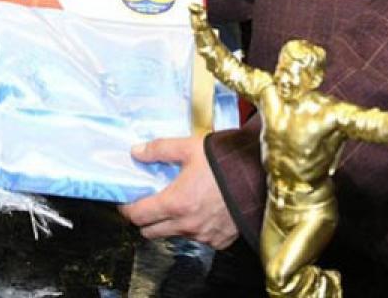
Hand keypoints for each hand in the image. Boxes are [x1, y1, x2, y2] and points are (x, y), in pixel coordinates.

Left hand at [119, 135, 237, 246]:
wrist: (260, 176)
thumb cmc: (225, 161)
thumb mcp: (189, 147)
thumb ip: (159, 149)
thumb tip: (137, 152)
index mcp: (175, 203)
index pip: (138, 216)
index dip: (127, 209)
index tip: (126, 201)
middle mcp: (187, 225)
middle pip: (150, 232)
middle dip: (145, 219)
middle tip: (148, 203)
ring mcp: (204, 235)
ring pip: (174, 235)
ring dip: (170, 223)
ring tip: (178, 202)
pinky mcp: (220, 240)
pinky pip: (199, 239)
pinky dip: (194, 227)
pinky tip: (200, 209)